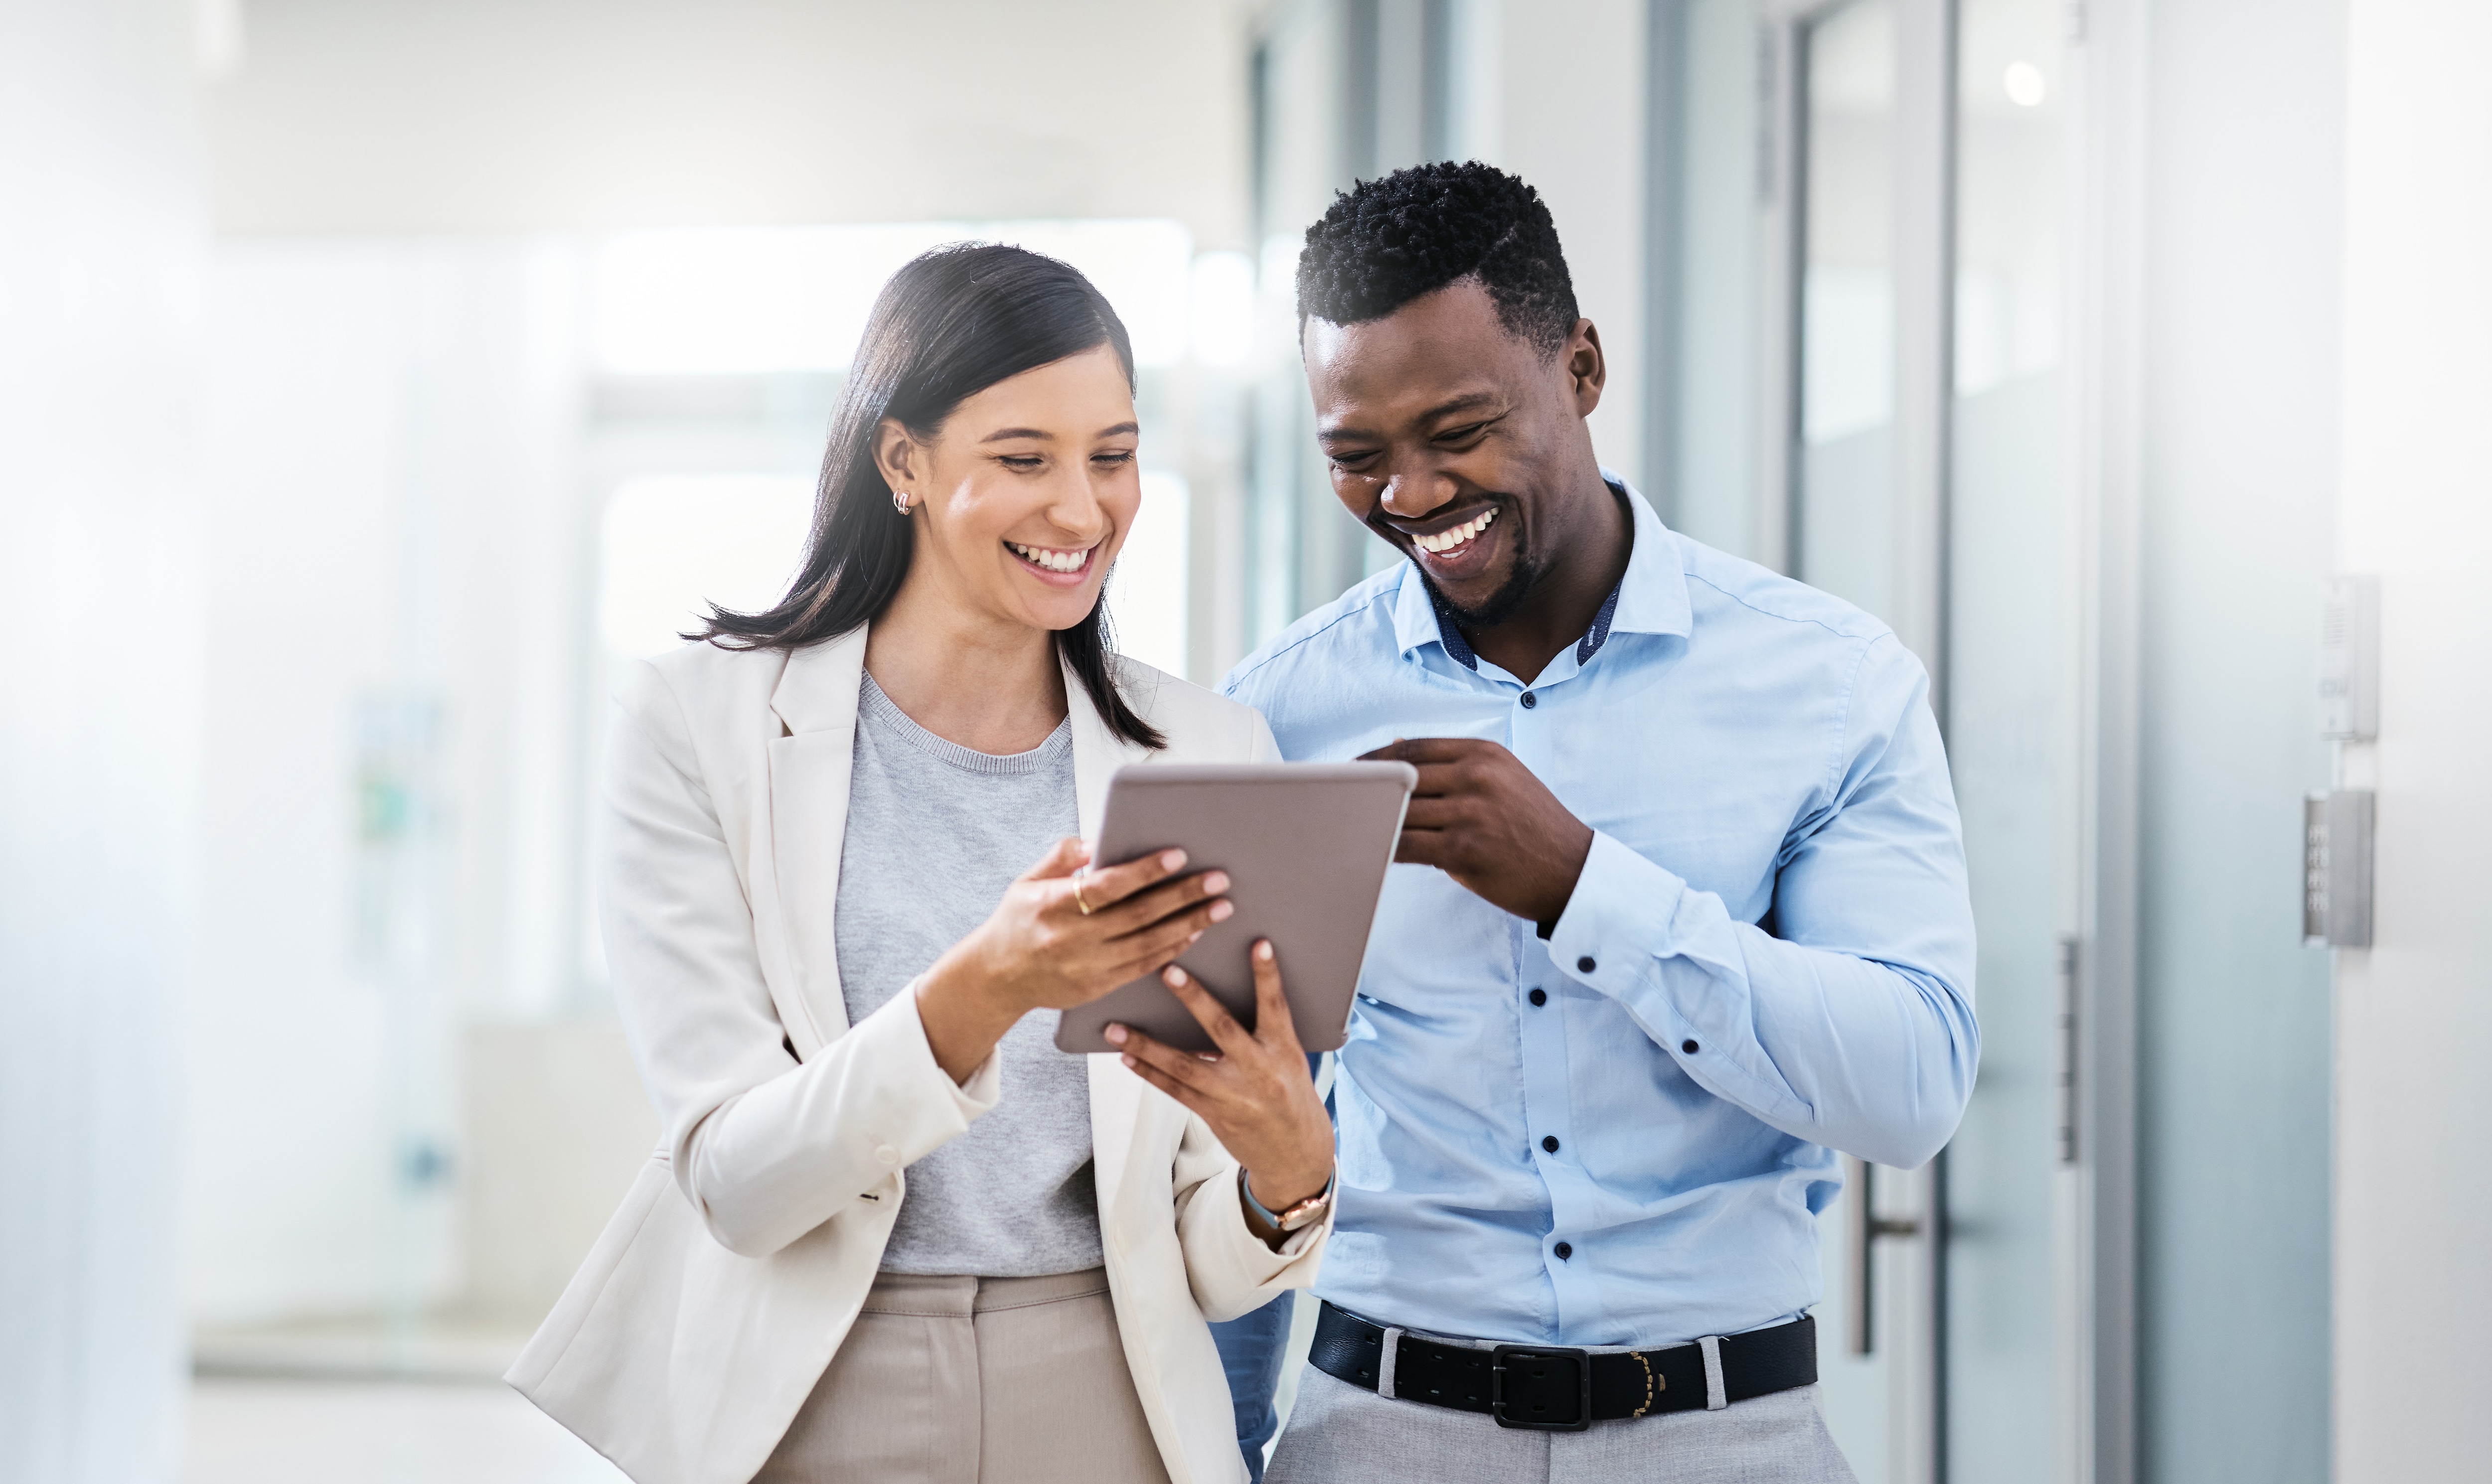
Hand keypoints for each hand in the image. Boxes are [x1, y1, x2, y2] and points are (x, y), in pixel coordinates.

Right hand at [916, 837, 1232, 1081]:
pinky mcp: (1097, 988)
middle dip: (1183, 896)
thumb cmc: (1017, 921)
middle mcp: (1072, 939)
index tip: (1178, 855)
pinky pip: (1143, 967)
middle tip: (1219, 880)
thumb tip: (1097, 840)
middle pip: (1139, 915)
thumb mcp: (1027, 882)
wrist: (997, 978)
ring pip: (1148, 944)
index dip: (1145, 871)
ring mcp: (1087, 967)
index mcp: (1053, 906)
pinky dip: (1172, 950)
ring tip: (1219, 907)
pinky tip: (1194, 934)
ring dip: (1188, 924)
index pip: (1107, 886)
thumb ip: (1061, 857)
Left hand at [1106, 941, 1334, 1248]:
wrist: (1296, 1155)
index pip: (1276, 1006)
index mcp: (1284, 1051)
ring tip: (1116, 1028)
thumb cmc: (1292, 1098)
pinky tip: (1127, 1057)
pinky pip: (1175, 1090)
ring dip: (1147, 1045)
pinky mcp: (1214, 1114)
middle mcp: (1259, 1070)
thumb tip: (1220, 999)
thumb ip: (1263, 1032)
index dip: (1267, 975)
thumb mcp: (1291, 1061)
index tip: (1258, 944)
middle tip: (1168, 971)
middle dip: (1194, 998)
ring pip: (1184, 1065)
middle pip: (1222, 1028)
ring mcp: (1233, 1095)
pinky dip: (1149, 1073)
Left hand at [1359, 737, 1593, 931]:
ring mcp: (1471, 812)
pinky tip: (1370, 853)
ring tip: (1346, 828)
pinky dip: (1383, 849)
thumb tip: (1398, 752)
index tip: (1350, 772)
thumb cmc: (1531, 828)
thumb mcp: (1503, 780)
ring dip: (1370, 822)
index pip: (1413, 749)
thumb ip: (1455, 766)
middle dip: (1365, 789)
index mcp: (1483, 753)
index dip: (1374, 760)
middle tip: (1337, 801)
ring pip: (1400, 812)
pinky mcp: (1465, 850)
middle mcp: (1477, 776)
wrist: (1572, 871)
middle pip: (1400, 777)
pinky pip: (1407, 846)